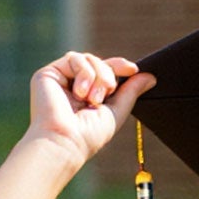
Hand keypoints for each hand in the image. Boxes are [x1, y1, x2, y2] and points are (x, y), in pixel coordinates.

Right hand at [24, 53, 149, 171]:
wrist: (66, 140)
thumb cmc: (90, 134)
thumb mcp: (117, 111)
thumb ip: (131, 92)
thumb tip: (150, 76)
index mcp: (89, 94)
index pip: (106, 71)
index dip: (119, 66)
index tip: (133, 69)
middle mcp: (74, 85)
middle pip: (99, 62)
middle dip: (109, 75)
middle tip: (107, 93)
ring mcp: (61, 78)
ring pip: (88, 59)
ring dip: (98, 76)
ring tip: (93, 99)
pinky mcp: (48, 73)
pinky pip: (74, 58)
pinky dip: (84, 73)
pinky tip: (80, 93)